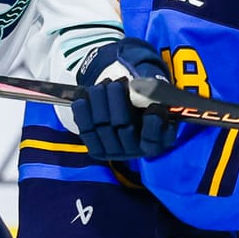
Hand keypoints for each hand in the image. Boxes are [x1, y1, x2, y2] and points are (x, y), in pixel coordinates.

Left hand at [70, 39, 176, 159]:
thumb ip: (156, 101)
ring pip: (102, 125)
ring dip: (98, 100)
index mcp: (155, 144)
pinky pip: (85, 130)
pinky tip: (84, 97)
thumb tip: (147, 99)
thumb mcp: (156, 104)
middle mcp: (135, 152)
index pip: (153, 136)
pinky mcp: (97, 151)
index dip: (153, 121)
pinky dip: (82, 111)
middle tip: (116, 84)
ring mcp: (115, 153)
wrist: (128, 117)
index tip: (152, 105)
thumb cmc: (144, 108)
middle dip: (117, 100)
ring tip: (101, 86)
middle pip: (123, 126)